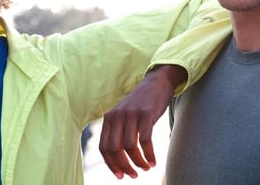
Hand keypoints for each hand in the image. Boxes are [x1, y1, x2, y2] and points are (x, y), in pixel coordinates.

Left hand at [98, 64, 185, 178]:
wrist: (155, 84)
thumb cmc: (140, 104)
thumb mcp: (123, 115)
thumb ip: (117, 131)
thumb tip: (116, 158)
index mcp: (108, 118)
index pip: (103, 147)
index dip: (111, 164)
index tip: (120, 176)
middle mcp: (116, 116)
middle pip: (114, 149)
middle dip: (123, 166)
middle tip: (133, 175)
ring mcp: (131, 114)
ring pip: (129, 147)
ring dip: (138, 162)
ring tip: (145, 168)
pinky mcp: (146, 114)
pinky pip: (145, 141)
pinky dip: (149, 155)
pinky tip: (153, 162)